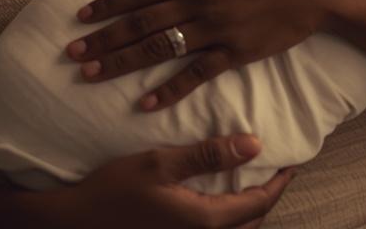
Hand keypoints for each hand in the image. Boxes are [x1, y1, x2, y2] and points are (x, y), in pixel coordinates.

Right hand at [36, 133, 296, 228]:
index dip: (279, 181)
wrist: (74, 223)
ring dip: (247, 211)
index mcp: (206, 220)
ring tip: (250, 183)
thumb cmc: (113, 191)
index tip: (291, 160)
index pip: (259, 202)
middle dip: (267, 198)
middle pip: (252, 222)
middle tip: (274, 171)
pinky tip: (217, 202)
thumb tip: (254, 145)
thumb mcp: (159, 163)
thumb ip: (208, 154)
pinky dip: (226, 220)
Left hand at [65, 0, 348, 110]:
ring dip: (122, 64)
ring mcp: (214, 29)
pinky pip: (195, 74)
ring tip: (92, 75)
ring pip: (158, 50)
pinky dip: (170, 90)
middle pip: (139, 23)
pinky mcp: (234, 53)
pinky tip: (146, 103)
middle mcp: (197, 2)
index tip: (81, 16)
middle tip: (72, 54)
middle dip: (102, 39)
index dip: (108, 4)